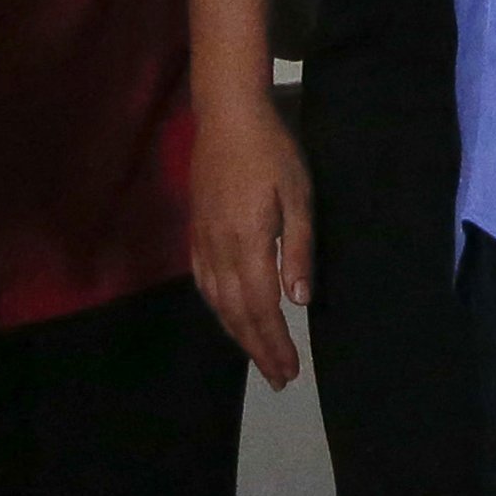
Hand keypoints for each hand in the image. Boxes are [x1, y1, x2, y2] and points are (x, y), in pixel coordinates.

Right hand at [189, 84, 313, 389]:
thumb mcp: (299, 196)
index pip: (262, 308)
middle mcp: (220, 252)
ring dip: (237, 334)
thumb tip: (299, 300)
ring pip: (217, 303)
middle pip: (237, 314)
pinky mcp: (196, 232)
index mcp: (248, 244)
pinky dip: (217, 308)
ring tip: (257, 356)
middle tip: (278, 378)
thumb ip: (299, 249)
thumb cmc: (272, 152)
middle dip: (258, 349)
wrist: (227, 117)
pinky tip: (227, 315)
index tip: (290, 369)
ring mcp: (203, 242)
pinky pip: (203, 282)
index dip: (274, 343)